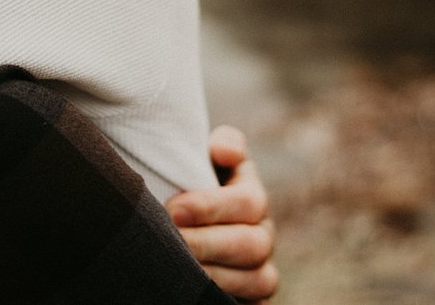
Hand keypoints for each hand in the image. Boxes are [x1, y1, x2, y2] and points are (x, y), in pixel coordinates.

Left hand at [166, 126, 278, 302]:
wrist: (179, 221)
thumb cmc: (187, 183)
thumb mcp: (204, 157)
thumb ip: (221, 144)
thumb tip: (226, 153)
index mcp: (252, 197)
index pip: (249, 202)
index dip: (211, 207)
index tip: (173, 208)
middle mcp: (262, 236)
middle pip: (252, 245)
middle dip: (207, 243)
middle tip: (171, 237)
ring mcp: (259, 271)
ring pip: (256, 281)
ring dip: (214, 276)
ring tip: (177, 267)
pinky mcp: (250, 299)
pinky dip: (224, 299)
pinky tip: (190, 291)